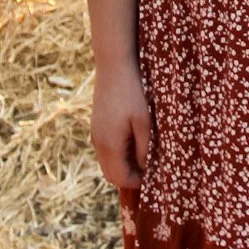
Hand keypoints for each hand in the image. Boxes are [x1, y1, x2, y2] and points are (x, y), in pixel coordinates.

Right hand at [90, 60, 150, 188]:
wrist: (113, 65)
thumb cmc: (132, 92)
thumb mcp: (144, 120)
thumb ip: (144, 147)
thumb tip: (145, 168)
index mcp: (110, 145)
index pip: (120, 178)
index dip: (137, 182)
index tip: (153, 176)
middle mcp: (98, 143)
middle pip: (111, 174)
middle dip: (128, 176)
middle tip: (148, 168)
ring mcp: (95, 133)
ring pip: (107, 162)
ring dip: (123, 164)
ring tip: (143, 153)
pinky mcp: (96, 125)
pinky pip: (105, 149)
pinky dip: (117, 152)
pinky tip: (132, 139)